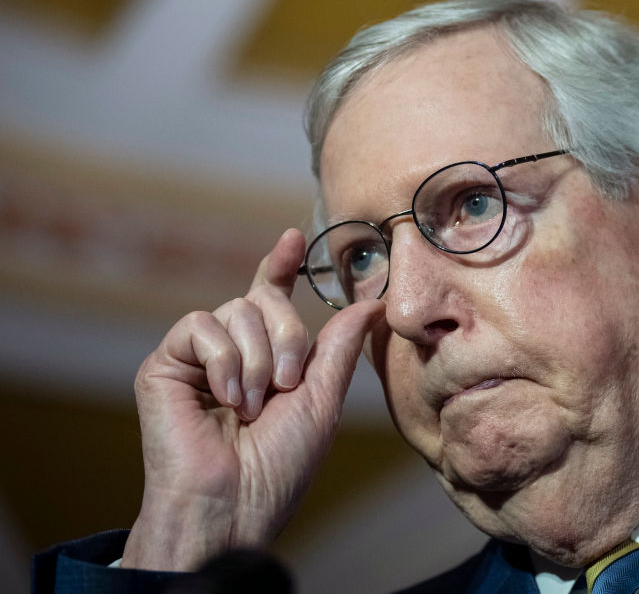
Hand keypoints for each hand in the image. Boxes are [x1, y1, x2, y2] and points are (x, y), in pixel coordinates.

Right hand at [122, 229, 383, 570]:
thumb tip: (371, 302)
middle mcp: (231, 352)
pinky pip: (200, 326)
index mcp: (267, 359)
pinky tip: (226, 400)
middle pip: (262, 300)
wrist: (233, 504)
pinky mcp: (164, 365)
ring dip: (256, 360)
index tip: (294, 238)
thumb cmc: (279, 464)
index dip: (281, 266)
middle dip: (285, 337)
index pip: (271, 299)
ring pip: (235, 311)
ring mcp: (196, 358)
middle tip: (286, 385)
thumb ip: (339, 347)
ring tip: (253, 406)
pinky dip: (224, 361)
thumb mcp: (322, 399)